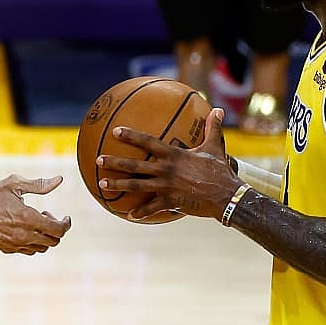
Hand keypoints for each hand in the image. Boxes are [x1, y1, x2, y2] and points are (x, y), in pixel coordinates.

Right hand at [0, 174, 71, 253]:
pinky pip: (29, 250)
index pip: (59, 230)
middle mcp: (24, 235)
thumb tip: (59, 180)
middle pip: (54, 241)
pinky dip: (33, 242)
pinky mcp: (8, 249)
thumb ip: (39, 184)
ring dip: (45, 235)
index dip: (66, 224)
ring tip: (35, 221)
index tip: (66, 217)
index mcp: (28, 219)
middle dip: (56, 228)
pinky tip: (25, 228)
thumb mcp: (14, 184)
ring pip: (42, 248)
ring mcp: (16, 245)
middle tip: (46, 214)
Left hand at [97, 107, 240, 220]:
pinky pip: (152, 207)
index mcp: (174, 155)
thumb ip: (213, 128)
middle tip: (98, 160)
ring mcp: (167, 186)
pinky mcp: (171, 201)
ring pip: (137, 186)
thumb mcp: (215, 147)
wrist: (227, 195)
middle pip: (135, 165)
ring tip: (102, 184)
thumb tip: (218, 110)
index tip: (116, 130)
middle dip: (115, 162)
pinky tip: (130, 215)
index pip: (148, 142)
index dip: (131, 136)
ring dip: (118, 185)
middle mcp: (167, 170)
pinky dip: (141, 212)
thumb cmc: (220, 170)